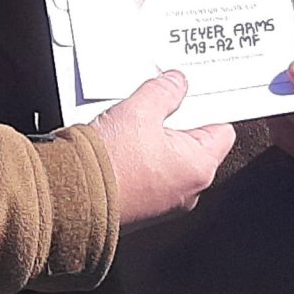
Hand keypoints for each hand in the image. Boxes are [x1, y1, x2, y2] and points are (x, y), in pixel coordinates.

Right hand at [91, 70, 234, 223]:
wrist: (72, 196)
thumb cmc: (109, 164)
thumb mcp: (140, 110)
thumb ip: (164, 91)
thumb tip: (174, 83)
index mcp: (198, 167)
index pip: (221, 130)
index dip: (207, 108)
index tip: (193, 96)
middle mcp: (187, 191)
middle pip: (192, 146)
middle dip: (174, 125)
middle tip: (152, 110)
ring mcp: (164, 203)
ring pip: (167, 162)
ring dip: (152, 144)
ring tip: (129, 130)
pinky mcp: (141, 209)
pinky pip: (148, 178)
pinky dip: (137, 163)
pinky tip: (118, 150)